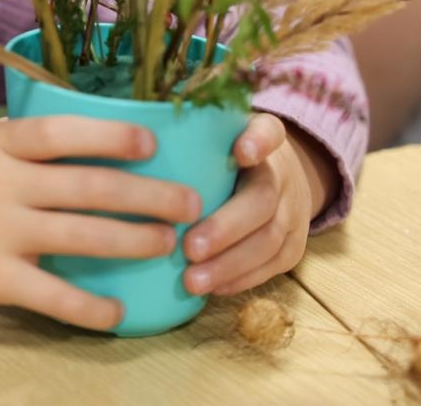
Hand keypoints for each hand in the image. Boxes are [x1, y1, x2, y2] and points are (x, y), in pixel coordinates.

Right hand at [0, 116, 200, 330]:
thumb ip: (11, 144)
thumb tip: (65, 138)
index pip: (65, 131)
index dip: (113, 136)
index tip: (153, 142)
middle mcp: (2, 182)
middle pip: (91, 186)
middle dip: (149, 195)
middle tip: (188, 203)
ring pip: (83, 236)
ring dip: (134, 241)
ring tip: (165, 245)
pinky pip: (52, 296)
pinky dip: (90, 308)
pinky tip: (116, 313)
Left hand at [181, 114, 329, 295]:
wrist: (277, 181)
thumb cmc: (222, 157)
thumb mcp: (211, 137)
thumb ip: (183, 136)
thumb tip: (126, 147)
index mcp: (262, 138)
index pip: (269, 131)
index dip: (259, 141)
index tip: (241, 152)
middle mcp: (282, 173)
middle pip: (262, 199)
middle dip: (226, 227)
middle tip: (190, 248)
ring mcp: (292, 211)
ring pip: (269, 240)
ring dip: (230, 264)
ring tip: (193, 280)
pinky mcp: (294, 245)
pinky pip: (273, 266)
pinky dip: (242, 279)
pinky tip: (213, 289)